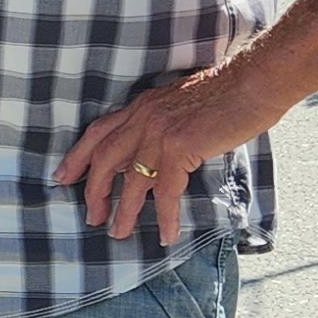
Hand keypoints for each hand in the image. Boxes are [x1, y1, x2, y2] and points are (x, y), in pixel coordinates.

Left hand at [53, 63, 290, 245]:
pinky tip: (167, 234)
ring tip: (119, 232)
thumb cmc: (230, 94)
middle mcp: (143, 117)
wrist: (255, 82)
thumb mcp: (183, 105)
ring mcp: (159, 132)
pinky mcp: (180, 147)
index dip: (77, 157)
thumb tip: (158, 156)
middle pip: (104, 160)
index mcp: (142, 106)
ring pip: (131, 181)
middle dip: (93, 192)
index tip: (62, 177)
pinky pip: (166, 192)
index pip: (98, 133)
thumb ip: (164, 126)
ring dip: (124, 212)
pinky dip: (165, 217)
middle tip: (91, 216)